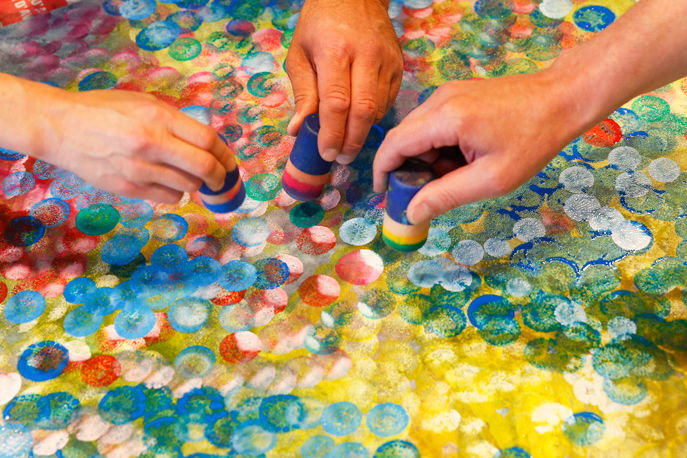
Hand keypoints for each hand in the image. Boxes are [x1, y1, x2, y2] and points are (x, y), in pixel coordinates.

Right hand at [37, 88, 232, 202]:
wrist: (62, 128)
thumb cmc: (105, 110)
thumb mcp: (144, 103)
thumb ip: (176, 122)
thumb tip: (209, 144)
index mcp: (158, 118)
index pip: (208, 140)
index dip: (225, 154)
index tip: (229, 161)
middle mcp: (151, 144)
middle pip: (205, 168)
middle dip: (220, 177)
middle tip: (221, 179)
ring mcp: (139, 169)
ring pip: (188, 186)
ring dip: (195, 183)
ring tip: (184, 174)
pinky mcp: (128, 189)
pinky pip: (168, 198)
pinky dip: (175, 192)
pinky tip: (165, 182)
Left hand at [285, 0, 402, 163]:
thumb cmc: (319, 24)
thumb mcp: (299, 54)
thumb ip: (303, 93)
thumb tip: (298, 130)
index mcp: (335, 51)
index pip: (336, 102)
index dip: (332, 133)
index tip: (327, 153)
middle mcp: (366, 56)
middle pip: (363, 110)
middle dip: (352, 140)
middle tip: (341, 158)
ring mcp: (387, 60)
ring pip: (378, 109)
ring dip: (363, 131)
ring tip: (348, 143)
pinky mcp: (399, 66)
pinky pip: (388, 101)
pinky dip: (374, 117)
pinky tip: (361, 121)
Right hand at [373, 70, 598, 222]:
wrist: (562, 99)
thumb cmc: (533, 139)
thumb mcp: (492, 179)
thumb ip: (446, 196)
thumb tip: (412, 213)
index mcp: (446, 118)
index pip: (394, 145)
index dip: (382, 172)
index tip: (384, 195)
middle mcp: (440, 99)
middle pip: (405, 139)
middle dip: (410, 169)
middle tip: (429, 193)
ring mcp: (449, 93)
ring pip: (419, 132)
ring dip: (428, 159)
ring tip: (460, 175)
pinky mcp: (458, 93)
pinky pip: (434, 123)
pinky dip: (440, 146)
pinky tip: (465, 158)